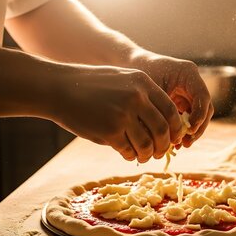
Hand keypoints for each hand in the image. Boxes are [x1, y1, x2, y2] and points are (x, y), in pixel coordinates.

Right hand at [50, 65, 181, 161]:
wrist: (58, 88)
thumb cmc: (91, 86)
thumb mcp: (122, 79)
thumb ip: (143, 95)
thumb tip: (166, 122)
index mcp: (143, 83)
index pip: (171, 110)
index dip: (176, 128)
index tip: (175, 137)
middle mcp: (136, 98)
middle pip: (162, 130)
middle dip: (165, 145)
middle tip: (160, 152)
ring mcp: (123, 115)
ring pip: (147, 144)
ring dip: (148, 154)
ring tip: (144, 156)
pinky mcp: (109, 131)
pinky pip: (128, 150)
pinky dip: (130, 155)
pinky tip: (127, 154)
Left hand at [129, 52, 213, 146]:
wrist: (130, 65)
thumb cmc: (139, 74)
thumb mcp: (150, 90)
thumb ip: (162, 109)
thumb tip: (170, 135)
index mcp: (188, 73)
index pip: (202, 97)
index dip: (199, 115)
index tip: (189, 130)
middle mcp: (193, 82)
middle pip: (205, 108)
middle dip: (198, 128)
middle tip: (186, 143)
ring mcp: (189, 92)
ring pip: (199, 116)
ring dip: (192, 132)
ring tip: (182, 145)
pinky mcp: (183, 101)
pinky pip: (189, 118)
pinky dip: (184, 130)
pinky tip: (176, 143)